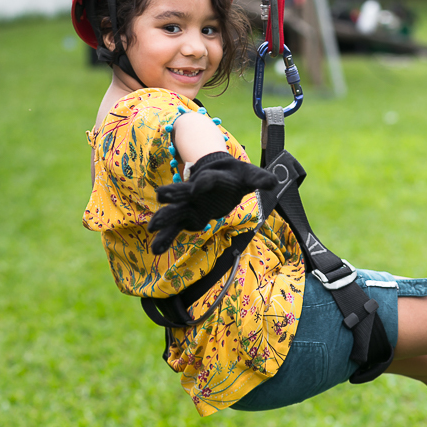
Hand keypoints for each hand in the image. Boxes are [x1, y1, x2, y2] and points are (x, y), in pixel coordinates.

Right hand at [148, 152, 278, 253]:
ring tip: (151, 228)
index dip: (203, 182)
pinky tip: (155, 250)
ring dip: (164, 219)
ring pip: (176, 212)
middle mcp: (196, 191)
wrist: (220, 176)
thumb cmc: (236, 176)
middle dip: (174, 194)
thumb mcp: (249, 176)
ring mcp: (190, 205)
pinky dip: (166, 238)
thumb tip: (274, 182)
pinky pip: (175, 229)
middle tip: (160, 195)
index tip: (197, 184)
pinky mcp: (189, 217)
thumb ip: (259, 179)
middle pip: (184, 193)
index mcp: (212, 178)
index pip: (208, 180)